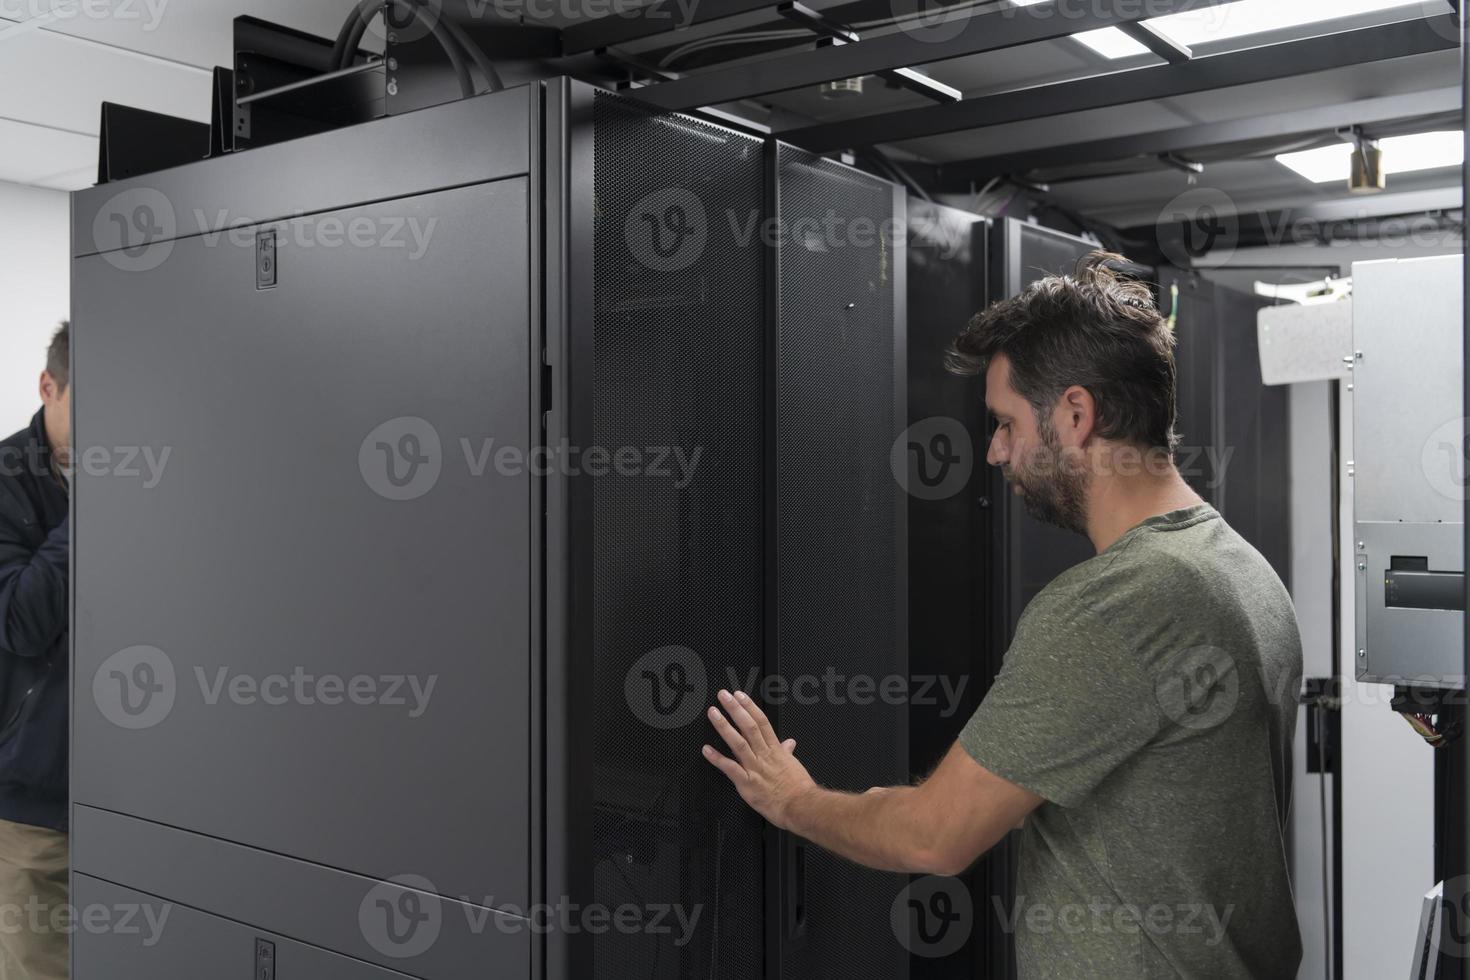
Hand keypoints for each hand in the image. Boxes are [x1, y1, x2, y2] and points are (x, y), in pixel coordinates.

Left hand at [702, 689, 815, 831]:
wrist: (800, 806)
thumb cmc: (799, 788)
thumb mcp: (794, 765)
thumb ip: (787, 752)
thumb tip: (789, 742)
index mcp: (775, 750)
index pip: (761, 722)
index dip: (749, 707)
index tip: (739, 695)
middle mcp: (763, 755)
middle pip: (748, 727)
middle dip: (735, 709)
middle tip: (723, 696)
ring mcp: (755, 768)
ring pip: (738, 742)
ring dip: (724, 726)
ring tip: (713, 713)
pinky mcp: (747, 783)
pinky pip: (730, 768)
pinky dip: (717, 759)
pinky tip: (706, 750)